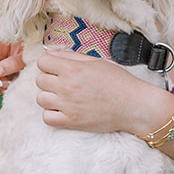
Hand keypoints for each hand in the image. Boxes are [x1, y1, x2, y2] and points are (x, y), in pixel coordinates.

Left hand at [34, 50, 172, 134]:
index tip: (57, 69)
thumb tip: (48, 52)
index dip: (49, 64)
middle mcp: (67, 86)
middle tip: (63, 83)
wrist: (133, 105)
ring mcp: (68, 105)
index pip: (42, 62)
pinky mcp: (71, 122)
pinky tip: (63, 110)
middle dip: (49, 79)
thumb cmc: (118, 81)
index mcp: (73, 69)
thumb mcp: (95, 61)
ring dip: (49, 97)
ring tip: (63, 97)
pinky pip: (47, 118)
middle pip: (39, 80)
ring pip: (40, 99)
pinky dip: (52, 114)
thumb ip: (69, 56)